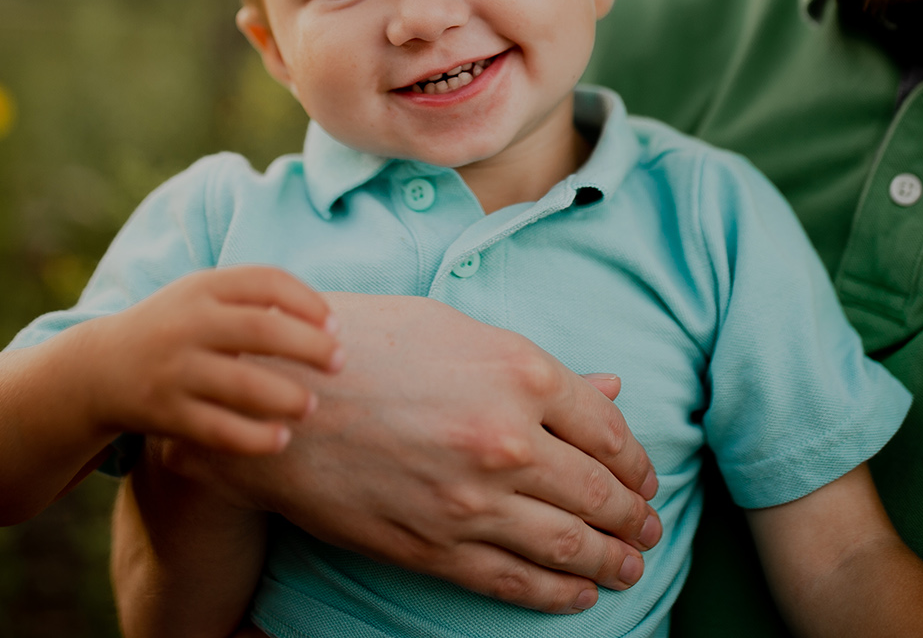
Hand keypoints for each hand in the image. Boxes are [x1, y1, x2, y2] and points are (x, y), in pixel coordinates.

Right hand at [90, 265, 342, 453]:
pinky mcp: (165, 414)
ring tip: (311, 406)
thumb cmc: (174, 328)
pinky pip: (218, 430)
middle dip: (310, 347)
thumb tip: (327, 323)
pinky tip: (280, 439)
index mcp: (203, 287)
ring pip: (243, 385)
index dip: (308, 302)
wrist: (98, 369)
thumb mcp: (203, 297)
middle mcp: (188, 324)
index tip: (335, 326)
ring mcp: (174, 370)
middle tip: (339, 363)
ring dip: (287, 397)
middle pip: (262, 330)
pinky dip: (254, 438)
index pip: (267, 281)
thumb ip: (255, 298)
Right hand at [143, 293, 661, 613]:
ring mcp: (473, 500)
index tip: (645, 475)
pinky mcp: (435, 547)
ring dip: (612, 558)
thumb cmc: (362, 345)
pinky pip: (517, 581)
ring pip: (569, 543)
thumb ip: (535, 367)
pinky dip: (560, 592)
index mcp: (521, 372)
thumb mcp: (456, 330)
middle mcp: (508, 439)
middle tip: (650, 525)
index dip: (636, 460)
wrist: (273, 399)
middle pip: (599, 491)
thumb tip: (606, 389)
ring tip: (631, 564)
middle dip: (634, 515)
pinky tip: (581, 591)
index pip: (608, 428)